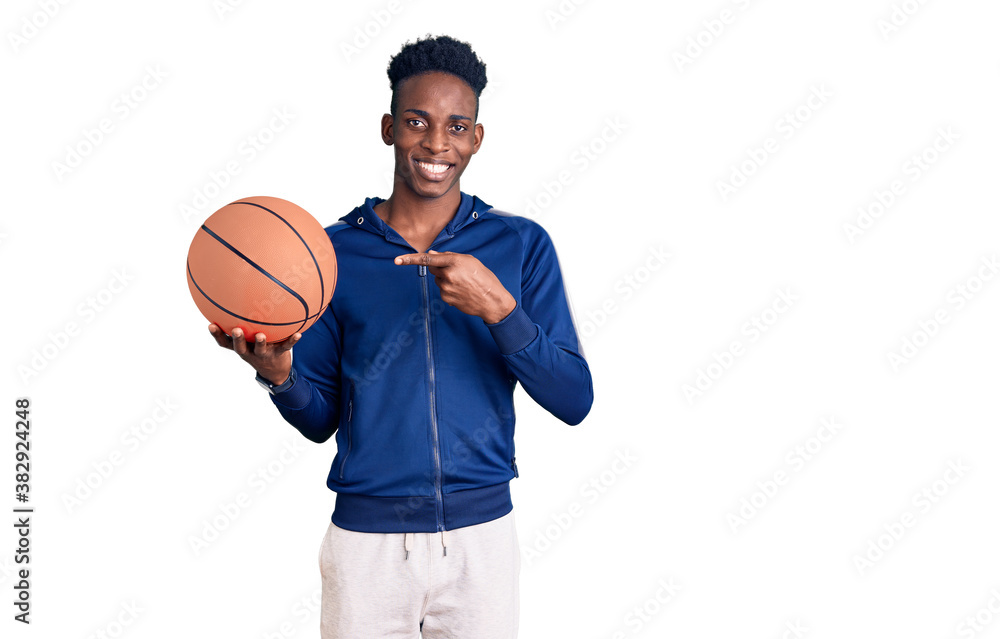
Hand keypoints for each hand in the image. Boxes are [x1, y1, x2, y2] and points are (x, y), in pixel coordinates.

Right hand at [207, 324, 299, 383]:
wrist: (276, 372)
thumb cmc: (259, 349)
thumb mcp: (249, 341)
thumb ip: (243, 324)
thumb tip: (236, 298)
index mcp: (242, 347)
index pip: (225, 343)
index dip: (217, 335)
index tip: (211, 325)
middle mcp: (250, 352)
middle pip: (240, 348)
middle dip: (237, 339)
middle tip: (236, 330)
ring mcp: (264, 354)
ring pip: (260, 350)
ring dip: (260, 343)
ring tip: (260, 335)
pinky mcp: (279, 354)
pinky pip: (285, 347)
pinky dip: (291, 340)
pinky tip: (298, 334)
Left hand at [393, 250, 515, 322]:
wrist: (492, 301)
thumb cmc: (484, 278)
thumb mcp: (470, 261)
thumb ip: (449, 257)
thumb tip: (431, 255)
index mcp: (454, 261)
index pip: (428, 259)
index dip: (410, 259)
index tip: (397, 260)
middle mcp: (448, 274)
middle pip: (433, 269)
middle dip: (441, 269)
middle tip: (458, 273)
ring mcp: (445, 288)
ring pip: (437, 280)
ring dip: (446, 279)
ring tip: (463, 283)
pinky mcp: (445, 298)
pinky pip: (441, 290)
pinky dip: (449, 289)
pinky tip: (461, 291)